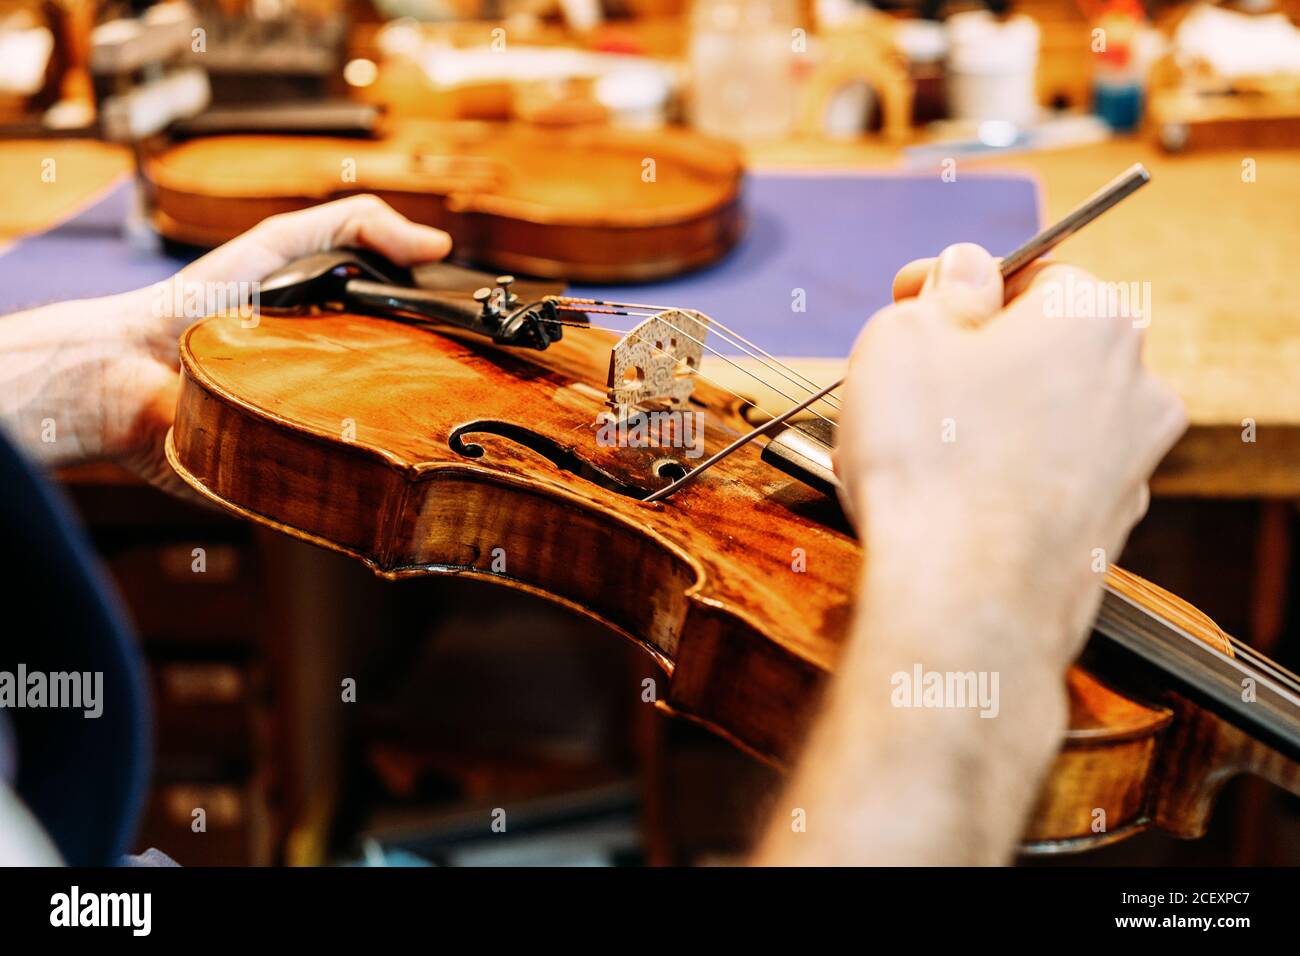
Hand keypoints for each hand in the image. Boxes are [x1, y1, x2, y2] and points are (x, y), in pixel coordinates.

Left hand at [101, 196, 450, 492]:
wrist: (123, 370)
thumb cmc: (194, 303)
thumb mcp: (278, 243)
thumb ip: (354, 225)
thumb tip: (438, 246)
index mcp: (343, 340)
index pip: (416, 346)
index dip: (449, 343)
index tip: (481, 341)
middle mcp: (339, 392)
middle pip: (410, 401)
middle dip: (439, 398)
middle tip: (463, 389)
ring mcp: (320, 442)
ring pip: (387, 453)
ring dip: (406, 445)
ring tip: (431, 430)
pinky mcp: (297, 487)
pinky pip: (343, 498)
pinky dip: (362, 491)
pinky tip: (382, 470)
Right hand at [835, 243, 1186, 674]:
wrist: (963, 604)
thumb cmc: (930, 463)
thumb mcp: (905, 337)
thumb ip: (942, 290)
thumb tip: (964, 271)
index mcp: (1092, 318)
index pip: (1029, 273)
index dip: (958, 285)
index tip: (908, 302)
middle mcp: (1133, 386)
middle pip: (1045, 347)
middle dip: (977, 355)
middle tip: (907, 379)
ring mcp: (1128, 465)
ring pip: (1048, 416)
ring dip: (990, 418)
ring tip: (919, 450)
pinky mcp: (1108, 530)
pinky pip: (1049, 480)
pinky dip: (1007, 478)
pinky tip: (951, 500)